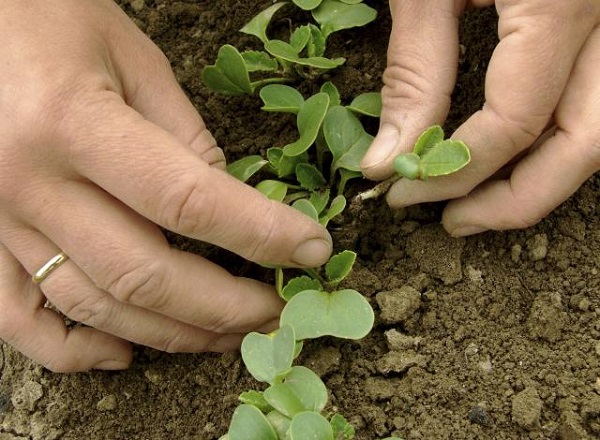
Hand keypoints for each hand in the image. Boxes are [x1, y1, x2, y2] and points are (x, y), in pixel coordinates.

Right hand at [0, 0, 331, 371]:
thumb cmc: (50, 20)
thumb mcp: (132, 58)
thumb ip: (184, 134)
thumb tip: (232, 201)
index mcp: (74, 122)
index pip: (189, 200)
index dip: (261, 234)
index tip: (311, 250)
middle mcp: (29, 184)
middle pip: (145, 273)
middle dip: (225, 306)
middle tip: (276, 311)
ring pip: (95, 306)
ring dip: (172, 334)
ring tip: (229, 337)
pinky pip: (20, 319)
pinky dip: (74, 350)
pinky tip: (125, 353)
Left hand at [361, 0, 599, 235]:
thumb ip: (414, 73)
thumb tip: (387, 163)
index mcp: (556, 4)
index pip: (516, 122)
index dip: (455, 171)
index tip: (404, 193)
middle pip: (583, 142)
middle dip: (517, 199)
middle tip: (454, 221)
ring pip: (593, 129)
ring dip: (538, 176)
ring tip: (472, 203)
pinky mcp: (593, 30)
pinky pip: (585, 102)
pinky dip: (544, 140)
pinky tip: (497, 158)